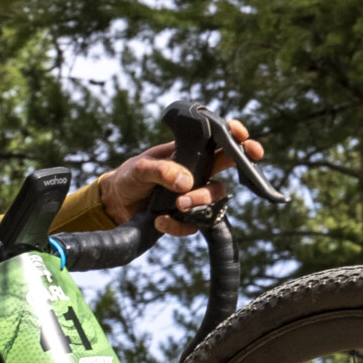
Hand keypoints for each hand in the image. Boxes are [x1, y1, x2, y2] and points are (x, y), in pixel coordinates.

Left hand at [98, 117, 263, 235]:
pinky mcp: (186, 217)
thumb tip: (186, 182)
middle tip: (246, 167)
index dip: (234, 137)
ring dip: (201, 202)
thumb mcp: (140, 168)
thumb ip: (161, 171)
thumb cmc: (129, 177)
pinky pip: (195, 224)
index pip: (217, 141)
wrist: (116, 204)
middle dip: (242, 166)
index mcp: (188, 153)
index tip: (242, 136)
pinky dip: (179, 225)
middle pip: (226, 169)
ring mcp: (193, 195)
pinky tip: (161, 220)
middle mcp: (196, 172)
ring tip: (178, 204)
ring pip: (214, 198)